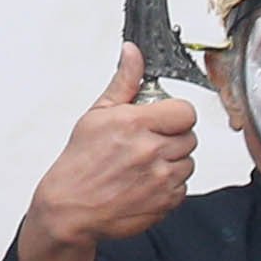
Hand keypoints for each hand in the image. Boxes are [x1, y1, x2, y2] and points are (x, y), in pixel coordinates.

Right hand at [15, 47, 206, 260]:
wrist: (71, 208)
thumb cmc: (80, 161)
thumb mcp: (97, 115)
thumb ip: (124, 83)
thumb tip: (132, 53)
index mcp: (134, 124)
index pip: (185, 112)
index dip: (176, 114)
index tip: (162, 119)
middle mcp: (151, 151)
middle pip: (190, 137)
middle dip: (172, 137)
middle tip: (146, 143)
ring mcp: (162, 178)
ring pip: (189, 162)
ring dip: (172, 161)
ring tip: (142, 164)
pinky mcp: (168, 201)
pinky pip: (183, 186)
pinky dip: (169, 184)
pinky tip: (144, 182)